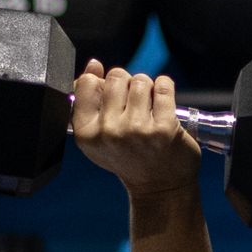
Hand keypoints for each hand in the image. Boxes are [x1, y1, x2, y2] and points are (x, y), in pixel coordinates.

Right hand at [71, 62, 200, 199]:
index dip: (101, 82)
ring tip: (150, 107)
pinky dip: (165, 88)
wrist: (160, 186)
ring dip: (148, 88)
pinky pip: (164, 86)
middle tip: (134, 105)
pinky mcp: (164, 128)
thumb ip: (90, 99)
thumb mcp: (99, 135)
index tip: (112, 96)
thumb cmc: (129, 157)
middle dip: (127, 84)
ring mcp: (137, 129)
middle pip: (116, 77)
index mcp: (87, 133)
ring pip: (141, 80)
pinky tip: (164, 104)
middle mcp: (109, 132)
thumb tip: (93, 65)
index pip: (86, 83)